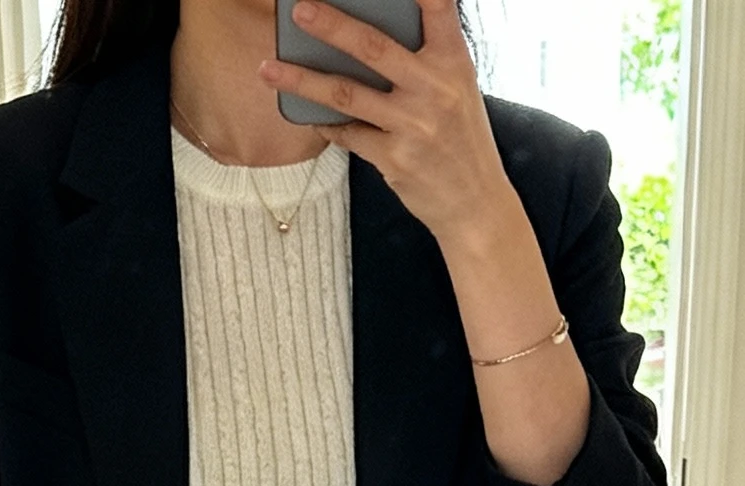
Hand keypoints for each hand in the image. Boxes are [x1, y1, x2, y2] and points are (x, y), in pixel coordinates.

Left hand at [260, 0, 513, 248]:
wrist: (476, 205)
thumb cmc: (462, 139)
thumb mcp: (458, 89)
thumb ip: (426, 58)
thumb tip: (370, 36)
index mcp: (454, 62)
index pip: (438, 7)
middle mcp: (433, 89)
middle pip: (372, 47)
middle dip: (330, 25)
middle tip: (297, 9)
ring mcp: (412, 126)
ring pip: (346, 94)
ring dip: (302, 79)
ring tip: (268, 69)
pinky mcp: (394, 159)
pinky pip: (348, 134)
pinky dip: (325, 122)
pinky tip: (307, 114)